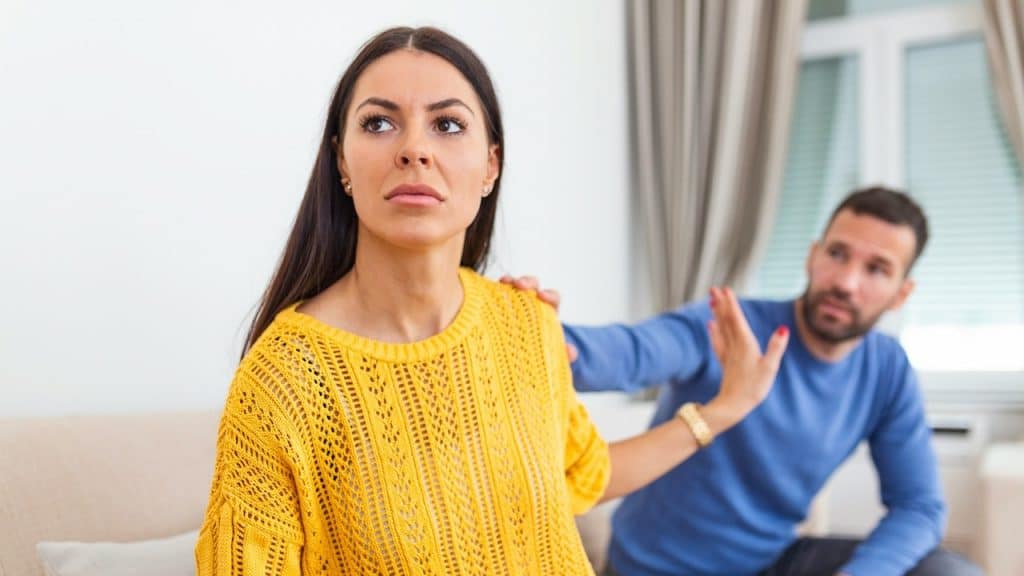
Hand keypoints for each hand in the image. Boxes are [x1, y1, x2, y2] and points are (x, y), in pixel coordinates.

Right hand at [500, 274, 577, 361]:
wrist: (513, 364)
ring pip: (513, 286)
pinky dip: (492, 289)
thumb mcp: (549, 357)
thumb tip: (571, 351)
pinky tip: (486, 290)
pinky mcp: (496, 306)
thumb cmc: (535, 357)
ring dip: (510, 281)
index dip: (549, 295)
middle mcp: (531, 305)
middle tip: (520, 285)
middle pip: (533, 287)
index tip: (542, 296)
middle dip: (528, 282)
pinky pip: (495, 294)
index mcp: (546, 315)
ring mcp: (513, 303)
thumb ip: (561, 354)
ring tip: (504, 282)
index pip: (552, 299)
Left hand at [705, 286, 788, 427]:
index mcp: (745, 344)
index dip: (732, 304)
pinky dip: (714, 331)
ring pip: (721, 328)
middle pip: (726, 320)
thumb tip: (783, 328)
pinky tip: (710, 325)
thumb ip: (776, 347)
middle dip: (721, 304)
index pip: (737, 320)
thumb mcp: (770, 368)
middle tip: (714, 288)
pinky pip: (718, 342)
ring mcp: (728, 353)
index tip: (725, 289)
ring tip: (711, 300)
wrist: (733, 406)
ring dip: (716, 313)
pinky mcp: (725, 362)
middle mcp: (734, 346)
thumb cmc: (754, 388)